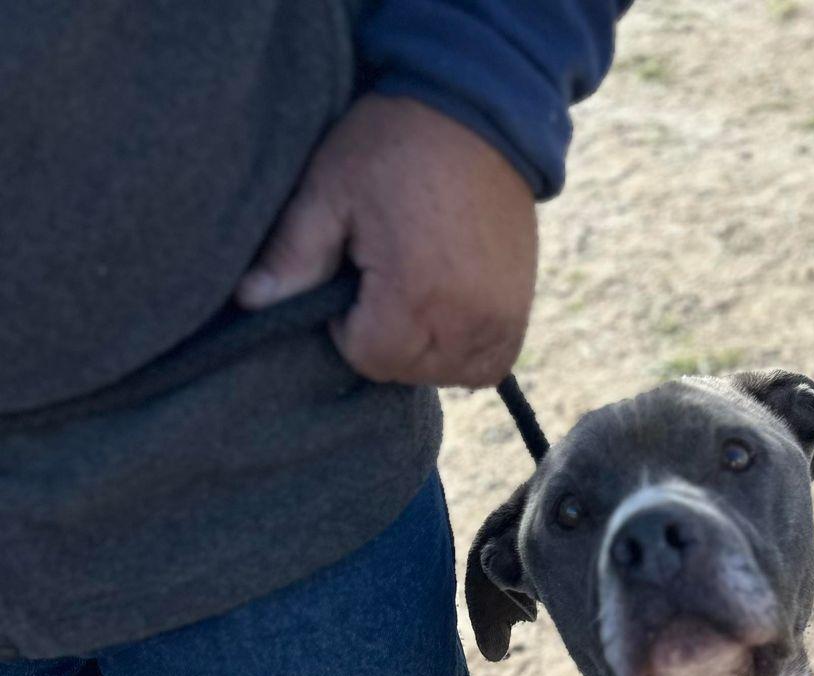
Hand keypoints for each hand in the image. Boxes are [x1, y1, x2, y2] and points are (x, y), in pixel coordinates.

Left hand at [237, 95, 537, 388]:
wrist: (478, 114)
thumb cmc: (394, 146)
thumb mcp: (330, 188)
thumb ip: (292, 255)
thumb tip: (246, 302)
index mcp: (414, 292)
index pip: (367, 357)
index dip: (347, 325)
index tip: (351, 276)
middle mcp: (465, 318)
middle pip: (406, 370)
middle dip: (383, 338)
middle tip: (381, 278)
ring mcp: (500, 320)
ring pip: (445, 374)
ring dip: (422, 348)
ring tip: (415, 292)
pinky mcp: (518, 315)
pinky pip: (486, 367)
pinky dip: (462, 352)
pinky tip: (447, 312)